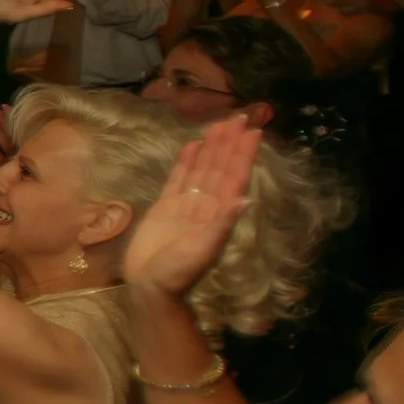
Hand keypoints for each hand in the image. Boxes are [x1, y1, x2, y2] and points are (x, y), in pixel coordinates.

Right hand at [122, 116, 259, 299]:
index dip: (244, 155)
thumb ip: (222, 223)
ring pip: (202, 169)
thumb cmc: (178, 272)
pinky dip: (187, 162)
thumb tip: (244, 198)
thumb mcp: (203, 250)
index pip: (234, 177)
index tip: (253, 132)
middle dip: (230, 144)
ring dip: (212, 147)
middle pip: (221, 168)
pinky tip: (193, 146)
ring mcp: (186, 205)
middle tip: (240, 117)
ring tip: (220, 125)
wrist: (149, 286)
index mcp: (218, 214)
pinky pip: (179, 179)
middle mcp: (206, 206)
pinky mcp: (165, 207)